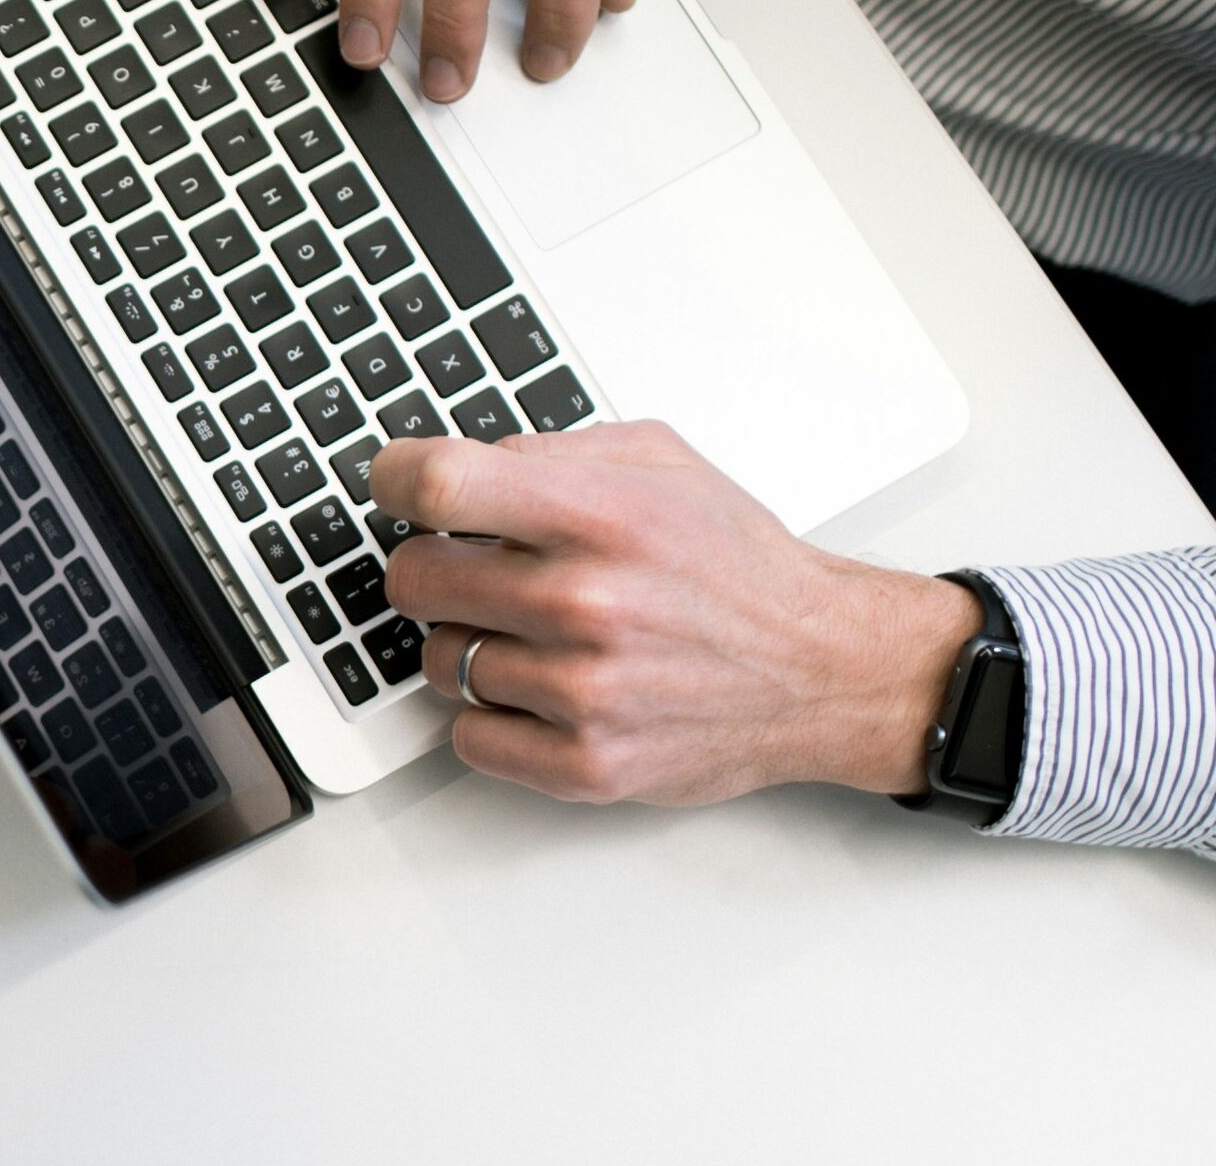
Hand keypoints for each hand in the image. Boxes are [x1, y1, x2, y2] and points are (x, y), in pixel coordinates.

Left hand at [374, 423, 975, 804]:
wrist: (822, 670)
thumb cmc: (739, 567)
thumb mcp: (662, 462)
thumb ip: (552, 451)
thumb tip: (460, 464)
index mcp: (601, 516)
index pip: (438, 486)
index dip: (394, 479)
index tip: (394, 485)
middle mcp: (587, 604)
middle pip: (415, 578)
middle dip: (432, 566)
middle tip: (473, 568)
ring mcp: (583, 692)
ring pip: (439, 659)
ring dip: (470, 642)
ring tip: (534, 631)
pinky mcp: (586, 764)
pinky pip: (469, 736)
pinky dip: (491, 714)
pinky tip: (538, 687)